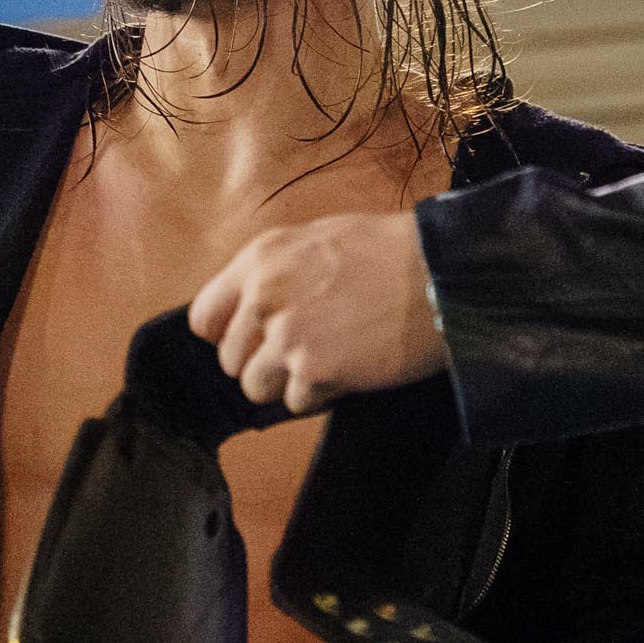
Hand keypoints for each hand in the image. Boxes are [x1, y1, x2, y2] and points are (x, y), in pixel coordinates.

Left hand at [189, 211, 447, 413]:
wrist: (438, 274)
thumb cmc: (387, 251)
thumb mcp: (316, 239)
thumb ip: (275, 273)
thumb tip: (251, 306)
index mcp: (258, 260)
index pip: (204, 316)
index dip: (227, 334)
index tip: (251, 341)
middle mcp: (262, 298)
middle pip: (230, 359)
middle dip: (262, 361)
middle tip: (304, 351)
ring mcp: (286, 337)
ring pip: (256, 387)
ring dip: (288, 382)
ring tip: (326, 361)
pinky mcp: (313, 371)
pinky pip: (295, 403)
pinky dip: (320, 395)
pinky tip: (349, 369)